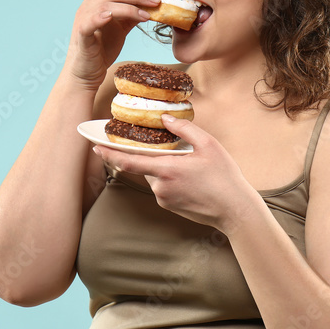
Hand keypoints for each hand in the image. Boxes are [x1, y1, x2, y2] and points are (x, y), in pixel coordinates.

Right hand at [65, 0, 160, 89]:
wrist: (86, 73)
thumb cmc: (102, 49)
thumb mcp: (120, 28)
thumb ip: (132, 15)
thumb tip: (151, 5)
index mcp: (95, 2)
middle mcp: (87, 7)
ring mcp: (83, 19)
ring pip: (105, 4)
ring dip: (129, 7)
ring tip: (147, 15)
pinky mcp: (82, 34)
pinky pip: (90, 21)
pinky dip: (102, 16)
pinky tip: (114, 16)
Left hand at [92, 115, 260, 232]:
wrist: (234, 210)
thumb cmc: (224, 177)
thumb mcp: (209, 145)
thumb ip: (184, 129)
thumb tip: (165, 119)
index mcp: (167, 169)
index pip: (129, 161)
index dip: (110, 154)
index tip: (95, 147)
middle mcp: (160, 186)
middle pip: (145, 165)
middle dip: (155, 156)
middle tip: (176, 152)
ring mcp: (164, 199)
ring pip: (155, 176)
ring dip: (165, 168)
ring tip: (192, 168)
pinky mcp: (169, 207)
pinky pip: (162, 187)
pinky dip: (171, 179)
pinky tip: (192, 180)